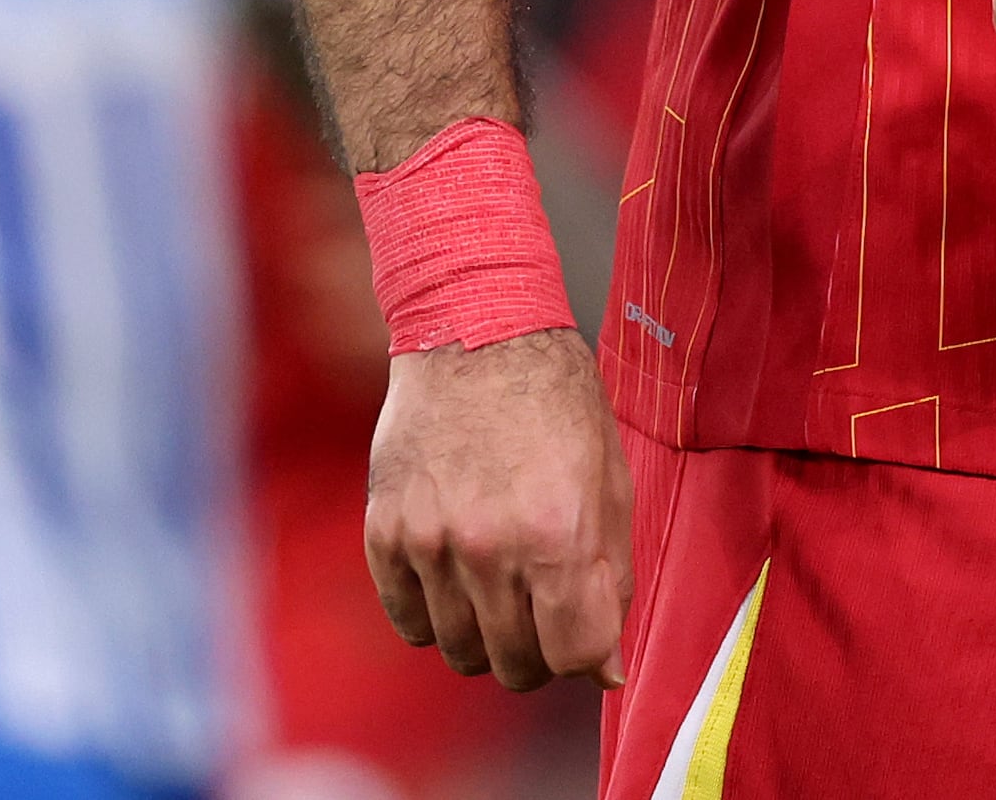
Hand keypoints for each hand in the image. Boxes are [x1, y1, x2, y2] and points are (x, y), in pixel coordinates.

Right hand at [364, 328, 632, 689]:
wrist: (474, 330)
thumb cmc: (555, 401)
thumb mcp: (609, 481)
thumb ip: (612, 578)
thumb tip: (605, 665)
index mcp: (557, 533)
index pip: (574, 654)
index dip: (588, 656)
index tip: (586, 638)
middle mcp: (489, 547)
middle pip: (514, 665)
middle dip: (540, 655)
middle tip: (544, 619)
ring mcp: (429, 542)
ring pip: (459, 651)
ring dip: (487, 638)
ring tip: (502, 591)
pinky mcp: (383, 533)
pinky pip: (408, 621)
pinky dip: (435, 616)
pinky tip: (457, 578)